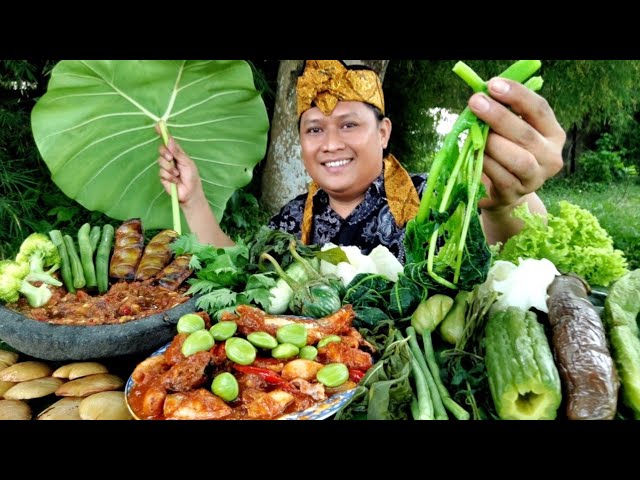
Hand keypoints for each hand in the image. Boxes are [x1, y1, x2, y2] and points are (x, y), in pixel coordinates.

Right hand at [156, 128, 203, 206]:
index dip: (163, 133)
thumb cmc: (192, 176)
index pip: (169, 141)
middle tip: (171, 159)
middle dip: (165, 153)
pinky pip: (162, 172)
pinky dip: (169, 176)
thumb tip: (169, 140)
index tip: (158, 125)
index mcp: (178, 153)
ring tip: (178, 175)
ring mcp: (166, 167)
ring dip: (170, 168)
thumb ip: (177, 152)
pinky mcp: (163, 176)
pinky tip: (175, 181)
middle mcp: (171, 159)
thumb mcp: (187, 162)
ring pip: (161, 161)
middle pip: (162, 149)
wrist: (190, 192)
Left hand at [468, 77, 565, 211]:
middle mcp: (550, 156)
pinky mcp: (515, 194)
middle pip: (526, 134)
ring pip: (518, 159)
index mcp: (552, 134)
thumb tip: (483, 94)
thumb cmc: (503, 152)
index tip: (493, 85)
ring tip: (475, 134)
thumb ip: (503, 113)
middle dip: (499, 116)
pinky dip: (486, 163)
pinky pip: (501, 177)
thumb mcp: (507, 131)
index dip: (517, 95)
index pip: (540, 109)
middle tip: (476, 102)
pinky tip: (476, 154)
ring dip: (493, 143)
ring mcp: (535, 178)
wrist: (501, 191)